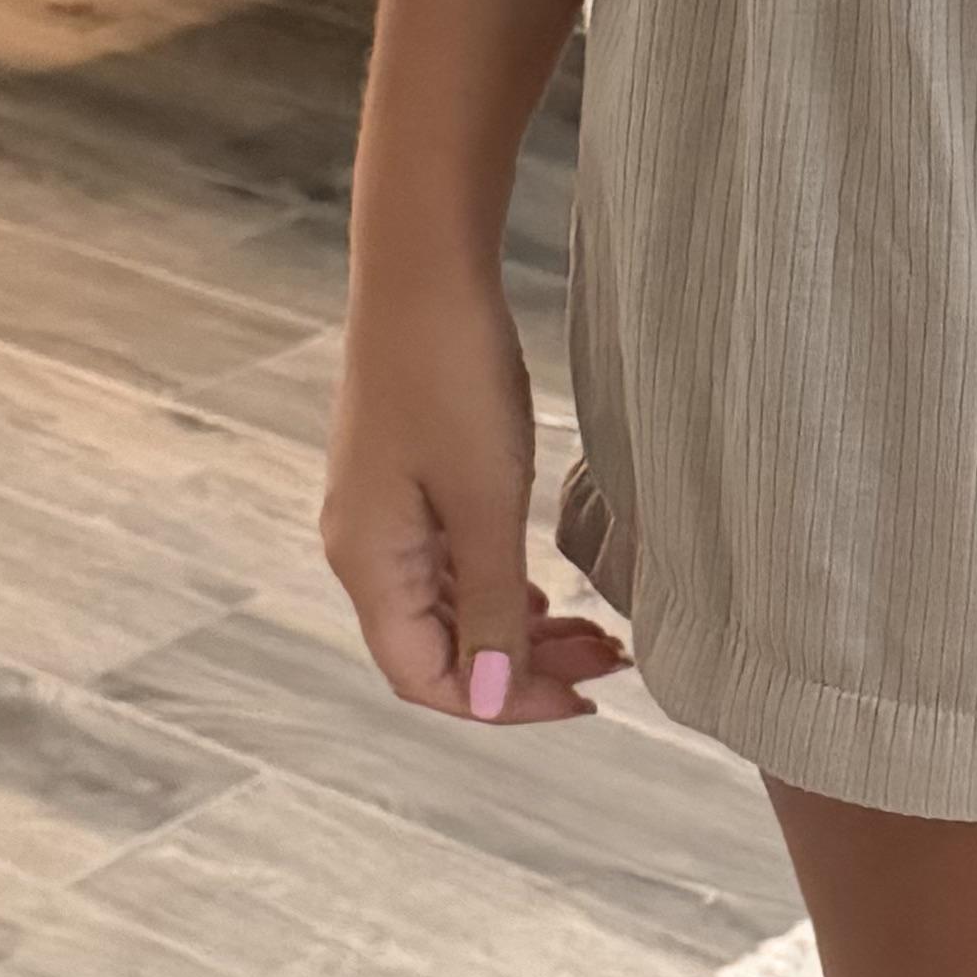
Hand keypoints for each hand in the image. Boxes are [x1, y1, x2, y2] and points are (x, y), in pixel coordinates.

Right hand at [322, 245, 627, 727]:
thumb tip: (493, 696)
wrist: (425, 273)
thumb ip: (491, 603)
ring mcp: (384, 514)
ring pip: (450, 608)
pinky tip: (549, 589)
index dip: (504, 703)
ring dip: (521, 630)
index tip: (585, 697)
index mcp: (371, 563)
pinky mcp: (407, 481)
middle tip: (610, 663)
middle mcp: (366, 549)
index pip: (426, 678)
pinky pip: (452, 565)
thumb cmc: (451, 376)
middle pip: (439, 649)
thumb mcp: (486, 499)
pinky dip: (502, 589)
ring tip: (597, 633)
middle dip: (524, 669)